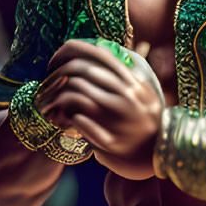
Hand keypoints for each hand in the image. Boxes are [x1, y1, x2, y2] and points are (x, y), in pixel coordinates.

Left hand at [35, 39, 163, 178]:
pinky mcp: (110, 141)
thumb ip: (124, 72)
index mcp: (134, 81)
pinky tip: (66, 119)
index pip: (96, 53)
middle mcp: (128, 97)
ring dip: (58, 97)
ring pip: (75, 94)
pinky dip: (67, 116)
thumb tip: (95, 50)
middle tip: (48, 84)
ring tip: (54, 102)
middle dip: (56, 75)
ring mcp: (119, 119)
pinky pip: (78, 121)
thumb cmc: (144, 120)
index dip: (66, 52)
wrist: (158, 154)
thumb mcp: (142, 91)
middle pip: (79, 71)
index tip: (53, 62)